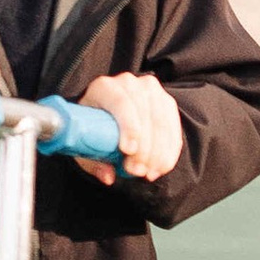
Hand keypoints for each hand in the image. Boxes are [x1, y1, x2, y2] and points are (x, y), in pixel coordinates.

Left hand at [76, 68, 182, 186]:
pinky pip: (173, 129)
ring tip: (148, 173)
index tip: (128, 151)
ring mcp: (150, 91)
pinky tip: (162, 167)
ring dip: (158, 152)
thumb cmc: (93, 131)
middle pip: (144, 114)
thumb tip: (108, 176)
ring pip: (161, 123)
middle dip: (144, 147)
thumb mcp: (85, 146)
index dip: (128, 126)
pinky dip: (169, 151)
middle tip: (137, 171)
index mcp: (104, 88)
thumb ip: (94, 162)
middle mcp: (128, 83)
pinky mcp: (166, 103)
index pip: (121, 102)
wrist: (108, 117)